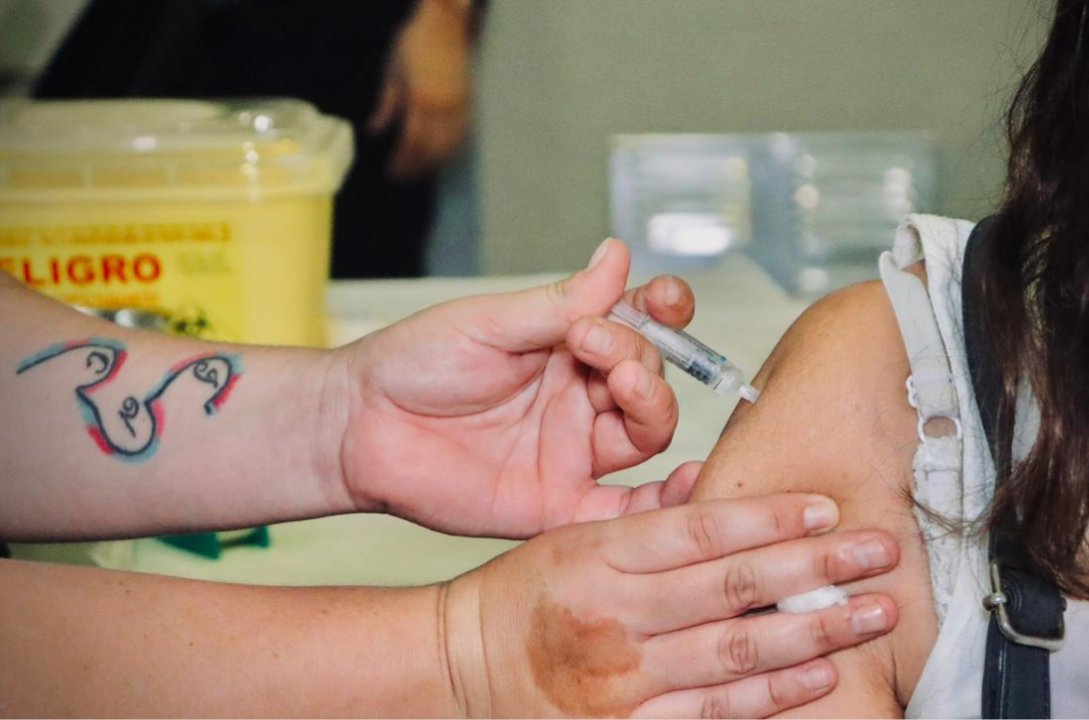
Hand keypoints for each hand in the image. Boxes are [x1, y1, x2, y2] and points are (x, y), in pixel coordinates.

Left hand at [331, 239, 697, 536]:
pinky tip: (685, 482)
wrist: (358, 425)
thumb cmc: (413, 363)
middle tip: (595, 342)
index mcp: (567, 347)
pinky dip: (663, 503)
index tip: (665, 298)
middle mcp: (579, 398)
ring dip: (652, 402)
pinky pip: (623, 510)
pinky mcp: (558, 502)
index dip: (662, 312)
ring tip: (623, 380)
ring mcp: (572, 451)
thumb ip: (559, 303)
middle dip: (640, 353)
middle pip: (649, 377)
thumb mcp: (489, 323)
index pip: (638, 327)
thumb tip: (619, 257)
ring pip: (646, 432)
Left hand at [368, 0, 474, 177]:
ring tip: (420, 171)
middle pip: (432, 149)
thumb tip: (375, 131)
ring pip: (450, 145)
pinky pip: (462, 134)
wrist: (445, 22)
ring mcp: (460, 105)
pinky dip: (451, 149)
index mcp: (421, 99)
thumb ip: (386, 105)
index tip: (392, 172)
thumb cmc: (414, 41)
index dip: (402, 161)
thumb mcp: (392, 71)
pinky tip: (442, 155)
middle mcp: (443, 107)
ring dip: (434, 162)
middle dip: (417, 166)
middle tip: (403, 177)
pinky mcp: (469, 101)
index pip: (412, 142)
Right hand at [441, 493, 900, 716]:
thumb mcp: (574, 537)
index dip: (771, 516)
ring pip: (736, 653)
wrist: (465, 670)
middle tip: (879, 551)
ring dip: (815, 632)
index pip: (701, 530)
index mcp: (600, 557)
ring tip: (871, 611)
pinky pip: (713, 712)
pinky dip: (772, 695)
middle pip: (733, 588)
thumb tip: (714, 481)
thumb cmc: (524, 598)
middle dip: (817, 567)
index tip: (828, 506)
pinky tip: (820, 673)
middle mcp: (615, 617)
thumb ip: (649, 518)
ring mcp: (624, 681)